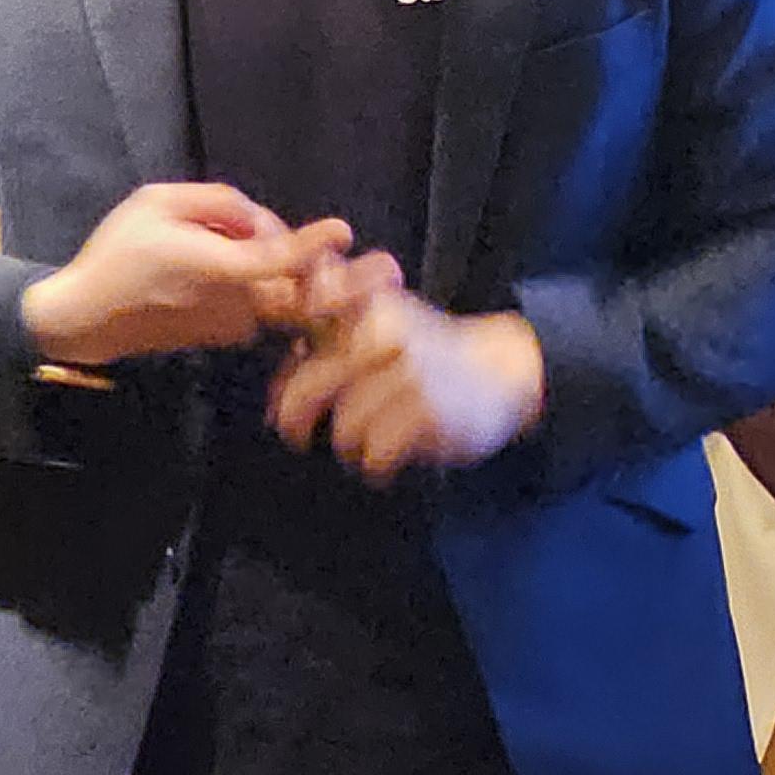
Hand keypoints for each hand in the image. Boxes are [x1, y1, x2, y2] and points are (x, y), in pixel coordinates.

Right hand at [22, 184, 350, 366]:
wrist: (86, 318)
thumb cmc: (117, 254)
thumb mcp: (156, 203)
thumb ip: (218, 201)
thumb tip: (257, 219)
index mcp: (219, 269)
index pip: (280, 260)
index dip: (313, 245)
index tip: (340, 230)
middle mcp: (237, 304)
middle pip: (299, 280)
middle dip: (303, 253)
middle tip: (257, 226)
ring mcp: (236, 325)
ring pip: (281, 287)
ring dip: (271, 262)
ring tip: (220, 243)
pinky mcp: (229, 335)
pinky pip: (263, 301)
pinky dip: (256, 279)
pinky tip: (216, 265)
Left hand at [267, 250, 545, 484]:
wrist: (504, 370)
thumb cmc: (428, 351)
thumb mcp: (383, 318)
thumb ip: (328, 318)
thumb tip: (270, 335)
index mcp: (368, 310)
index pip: (301, 335)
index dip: (284, 367)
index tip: (288, 386)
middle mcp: (384, 338)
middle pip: (307, 392)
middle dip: (295, 420)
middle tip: (298, 434)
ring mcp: (408, 376)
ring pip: (344, 430)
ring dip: (349, 446)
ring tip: (365, 442)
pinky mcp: (428, 414)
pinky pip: (376, 455)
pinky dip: (377, 464)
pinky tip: (388, 459)